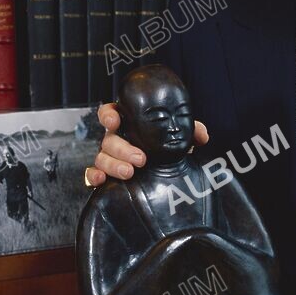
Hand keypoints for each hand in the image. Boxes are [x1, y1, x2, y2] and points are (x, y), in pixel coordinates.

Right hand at [84, 102, 208, 185]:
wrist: (167, 173)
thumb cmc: (166, 149)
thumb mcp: (180, 138)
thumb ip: (191, 132)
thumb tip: (202, 135)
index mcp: (130, 125)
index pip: (112, 113)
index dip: (109, 115)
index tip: (115, 121)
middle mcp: (117, 140)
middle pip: (109, 139)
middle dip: (122, 149)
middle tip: (140, 159)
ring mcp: (110, 157)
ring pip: (102, 157)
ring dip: (114, 165)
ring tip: (130, 172)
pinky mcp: (107, 174)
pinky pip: (93, 174)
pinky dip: (95, 176)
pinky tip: (101, 181)